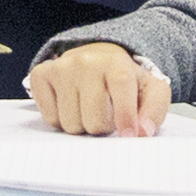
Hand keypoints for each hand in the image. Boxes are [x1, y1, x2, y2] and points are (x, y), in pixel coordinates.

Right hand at [28, 45, 171, 135]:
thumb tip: (142, 132)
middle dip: (102, 126)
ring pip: (70, 123)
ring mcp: (61, 68)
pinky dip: (60, 119)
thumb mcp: (151, 91)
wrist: (98, 60)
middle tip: (107, 115)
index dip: (125, 115)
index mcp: (116, 62)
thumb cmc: (124, 81)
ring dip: (82, 124)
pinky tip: (70, 105)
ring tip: (88, 109)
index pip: (120, 87)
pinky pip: (50, 117)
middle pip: (93, 119)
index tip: (128, 135)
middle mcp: (86, 62)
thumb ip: (154, 111)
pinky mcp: (41, 75)